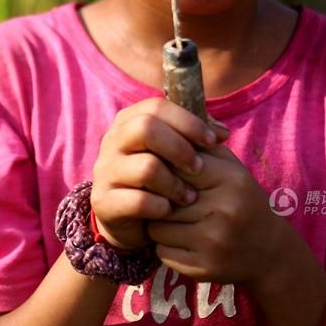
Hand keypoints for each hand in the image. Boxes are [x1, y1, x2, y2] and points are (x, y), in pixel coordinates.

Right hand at [90, 98, 227, 249]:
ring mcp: (105, 172)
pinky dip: (161, 207)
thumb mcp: (175, 153)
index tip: (212, 141)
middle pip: (146, 128)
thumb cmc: (159, 178)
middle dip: (180, 148)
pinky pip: (139, 202)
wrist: (130, 219)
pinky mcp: (104, 202)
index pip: (156, 106)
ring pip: (146, 168)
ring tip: (188, 196)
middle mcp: (112, 141)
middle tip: (198, 168)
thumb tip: (222, 132)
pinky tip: (169, 211)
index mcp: (128, 121)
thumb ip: (196, 137)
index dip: (188, 121)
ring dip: (175, 184)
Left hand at [145, 145, 288, 285]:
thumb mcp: (229, 166)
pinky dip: (165, 246)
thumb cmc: (241, 199)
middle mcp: (225, 211)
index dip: (165, 168)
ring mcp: (214, 242)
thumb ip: (200, 144)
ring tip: (174, 220)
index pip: (178, 165)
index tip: (163, 171)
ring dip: (159, 223)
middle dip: (159, 197)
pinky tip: (180, 240)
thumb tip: (165, 123)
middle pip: (164, 197)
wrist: (269, 249)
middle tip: (165, 198)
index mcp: (231, 180)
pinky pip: (162, 252)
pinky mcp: (204, 268)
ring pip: (158, 226)